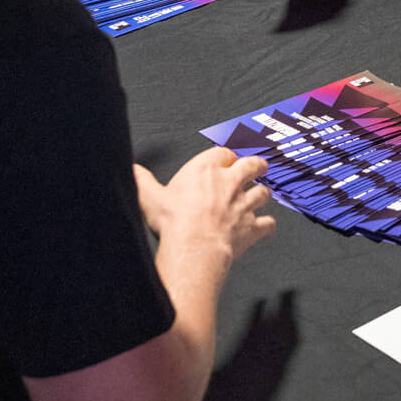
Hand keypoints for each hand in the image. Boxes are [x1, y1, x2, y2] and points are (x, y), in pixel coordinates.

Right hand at [134, 147, 276, 267]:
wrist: (194, 247)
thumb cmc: (175, 221)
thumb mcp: (149, 197)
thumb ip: (142, 180)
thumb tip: (133, 170)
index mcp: (206, 169)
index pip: (223, 153)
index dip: (224, 156)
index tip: (224, 159)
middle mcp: (230, 182)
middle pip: (252, 165)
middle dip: (256, 165)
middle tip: (257, 166)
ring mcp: (244, 204)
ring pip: (263, 192)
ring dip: (262, 193)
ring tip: (261, 194)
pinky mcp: (252, 226)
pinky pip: (267, 223)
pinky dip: (266, 225)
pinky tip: (265, 226)